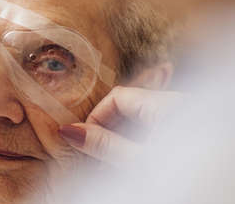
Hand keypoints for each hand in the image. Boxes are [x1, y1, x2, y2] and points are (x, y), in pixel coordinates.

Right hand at [59, 86, 182, 166]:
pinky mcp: (185, 131)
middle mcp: (176, 106)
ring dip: (121, 137)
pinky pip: (153, 128)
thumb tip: (69, 131)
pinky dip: (137, 141)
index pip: (117, 96)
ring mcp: (182, 119)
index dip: (96, 116)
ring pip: (139, 119)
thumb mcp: (140, 163)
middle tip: (96, 155)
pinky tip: (132, 160)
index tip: (85, 140)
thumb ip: (104, 145)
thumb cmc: (187, 177)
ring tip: (113, 162)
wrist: (222, 192)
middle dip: (107, 128)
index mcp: (167, 106)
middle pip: (128, 106)